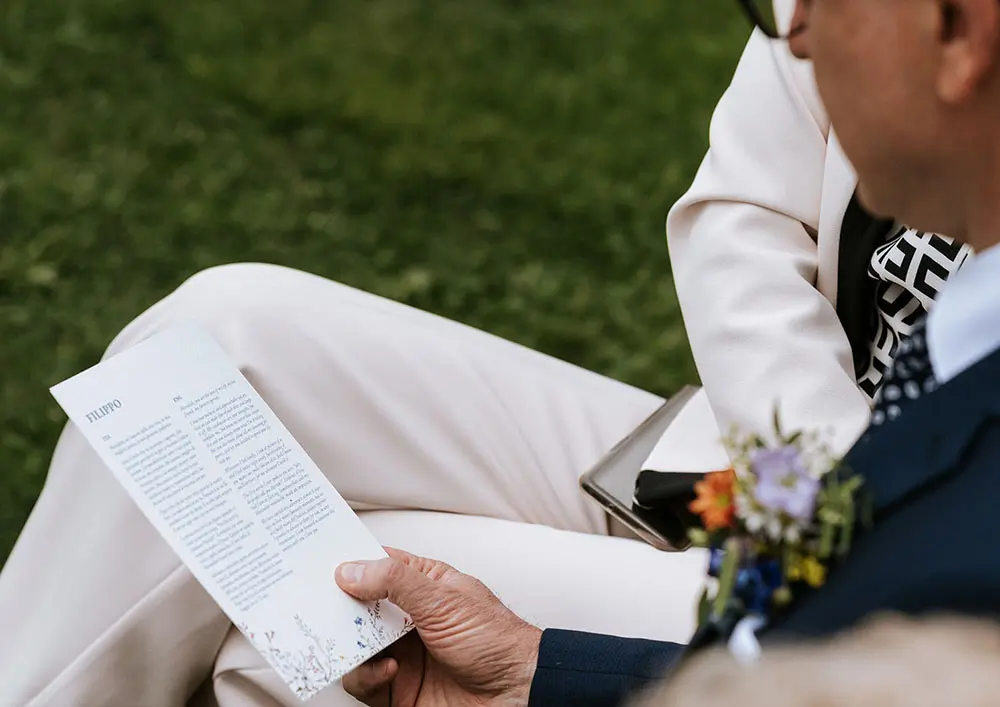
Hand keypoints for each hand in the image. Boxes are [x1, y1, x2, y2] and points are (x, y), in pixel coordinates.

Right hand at [335, 548, 541, 706]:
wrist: (516, 693)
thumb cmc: (496, 640)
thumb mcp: (444, 601)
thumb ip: (395, 583)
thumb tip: (352, 569)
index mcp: (423, 586)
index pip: (378, 566)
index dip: (350, 562)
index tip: (320, 560)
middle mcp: (408, 619)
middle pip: (358, 608)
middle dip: (338, 608)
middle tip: (319, 607)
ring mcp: (402, 654)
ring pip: (354, 646)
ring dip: (351, 646)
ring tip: (361, 645)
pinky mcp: (398, 689)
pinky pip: (364, 682)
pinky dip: (368, 676)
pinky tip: (390, 671)